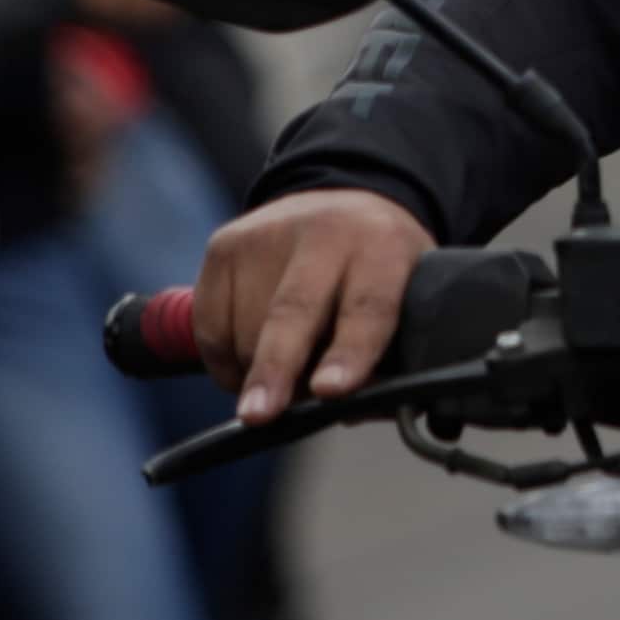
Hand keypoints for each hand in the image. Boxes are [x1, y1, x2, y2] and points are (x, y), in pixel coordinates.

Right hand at [196, 188, 434, 421]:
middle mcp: (325, 232)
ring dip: (256, 374)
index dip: (350, 352)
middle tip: (260, 415)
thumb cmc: (381, 272)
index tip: (330, 391)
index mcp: (384, 249)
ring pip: (245, 329)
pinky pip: (210, 326)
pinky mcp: (225, 245)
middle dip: (276, 368)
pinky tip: (249, 360)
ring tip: (282, 380)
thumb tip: (349, 413)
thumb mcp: (408, 301)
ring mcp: (268, 234)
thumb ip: (391, 360)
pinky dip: (224, 362)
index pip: (368, 306)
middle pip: (293, 310)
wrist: (345, 203)